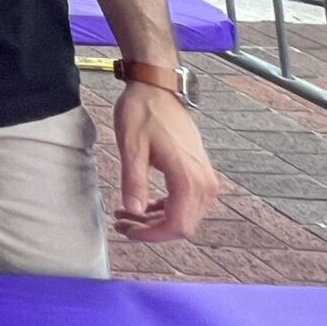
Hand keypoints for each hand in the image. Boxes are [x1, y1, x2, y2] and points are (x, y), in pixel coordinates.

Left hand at [112, 79, 218, 241]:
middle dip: (151, 230)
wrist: (158, 89)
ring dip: (156, 221)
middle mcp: (205, 183)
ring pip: (184, 215)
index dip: (152, 236)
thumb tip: (135, 212)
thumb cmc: (144, 112)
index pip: (178, 226)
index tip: (127, 232)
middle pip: (183, 225)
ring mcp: (205, 178)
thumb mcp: (132, 147)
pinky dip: (164, 209)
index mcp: (189, 179)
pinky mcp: (199, 173)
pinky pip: (186, 202)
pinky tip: (142, 205)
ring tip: (126, 215)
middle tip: (121, 223)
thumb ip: (134, 182)